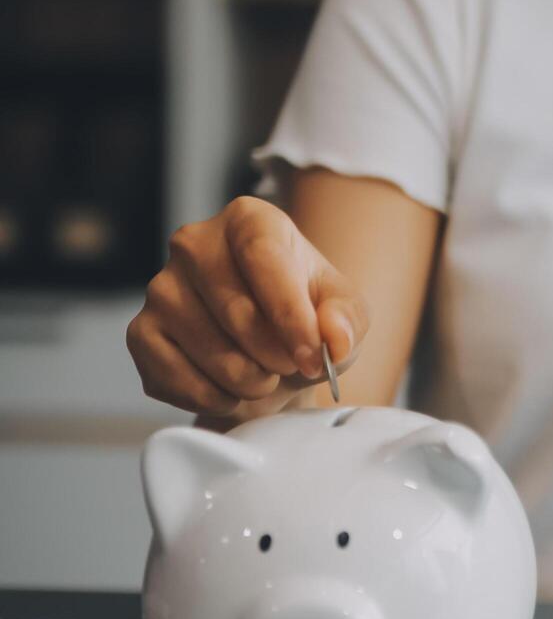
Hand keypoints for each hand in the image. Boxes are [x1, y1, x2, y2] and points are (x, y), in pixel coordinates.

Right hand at [127, 196, 367, 416]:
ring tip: (265, 377)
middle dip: (274, 355)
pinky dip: (213, 397)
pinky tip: (231, 391)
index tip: (313, 356)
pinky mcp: (139, 332)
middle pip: (235, 308)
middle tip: (292, 368)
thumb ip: (347, 317)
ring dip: (248, 381)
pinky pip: (174, 376)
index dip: (291, 315)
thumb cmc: (307, 319)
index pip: (264, 258)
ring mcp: (159, 288)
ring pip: (206, 348)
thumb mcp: (343, 311)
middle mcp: (193, 243)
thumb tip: (334, 335)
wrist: (270, 354)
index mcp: (248, 221)